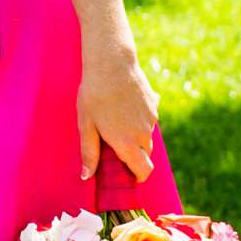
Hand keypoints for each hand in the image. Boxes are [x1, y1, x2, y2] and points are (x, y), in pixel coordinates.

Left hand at [77, 44, 159, 181]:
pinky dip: (138, 120)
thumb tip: (86, 176)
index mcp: (127, 143)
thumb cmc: (94, 95)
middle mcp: (143, 135)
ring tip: (114, 120)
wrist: (112, 64)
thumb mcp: (86, 125)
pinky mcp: (154, 106)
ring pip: (146, 137)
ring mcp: (151, 120)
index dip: (137, 176)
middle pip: (145, 155)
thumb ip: (89, 152)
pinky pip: (148, 121)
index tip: (127, 174)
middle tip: (113, 146)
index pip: (144, 171)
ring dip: (135, 136)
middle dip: (133, 156)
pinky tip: (122, 106)